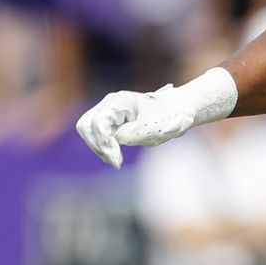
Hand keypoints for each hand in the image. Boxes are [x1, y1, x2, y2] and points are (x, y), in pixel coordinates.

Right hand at [76, 67, 239, 167]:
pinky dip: (103, 145)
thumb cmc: (168, 117)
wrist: (179, 110)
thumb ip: (130, 134)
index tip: (117, 160)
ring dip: (98, 147)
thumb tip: (114, 139)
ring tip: (116, 161)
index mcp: (119, 102)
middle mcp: (110, 103)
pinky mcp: (112, 120)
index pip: (97, 123)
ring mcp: (109, 110)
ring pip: (88, 130)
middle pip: (86, 125)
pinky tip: (115, 157)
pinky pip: (97, 133)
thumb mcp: (151, 128)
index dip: (103, 143)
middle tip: (115, 162)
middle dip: (97, 145)